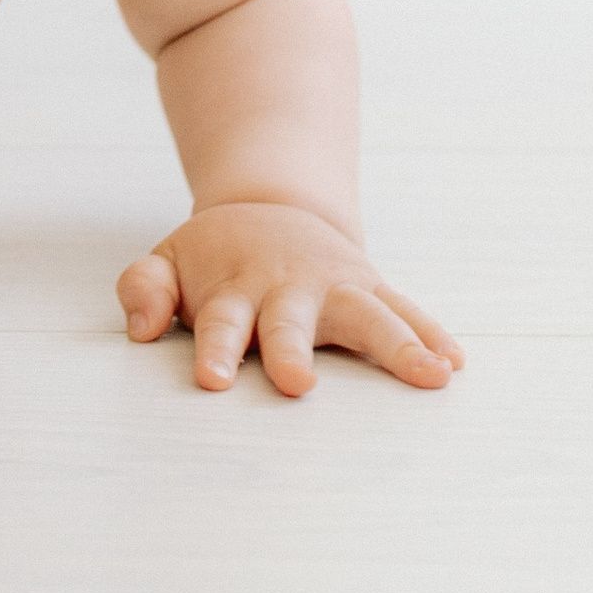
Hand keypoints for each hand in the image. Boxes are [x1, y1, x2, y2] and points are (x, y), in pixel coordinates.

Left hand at [118, 200, 462, 396]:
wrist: (272, 208)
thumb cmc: (216, 258)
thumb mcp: (168, 260)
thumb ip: (145, 289)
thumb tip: (140, 328)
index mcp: (235, 287)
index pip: (222, 323)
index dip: (216, 350)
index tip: (213, 380)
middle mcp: (288, 288)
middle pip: (290, 322)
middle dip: (292, 351)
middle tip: (296, 383)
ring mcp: (335, 286)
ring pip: (368, 314)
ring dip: (397, 344)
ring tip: (430, 376)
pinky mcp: (370, 288)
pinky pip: (406, 309)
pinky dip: (431, 334)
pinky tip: (452, 362)